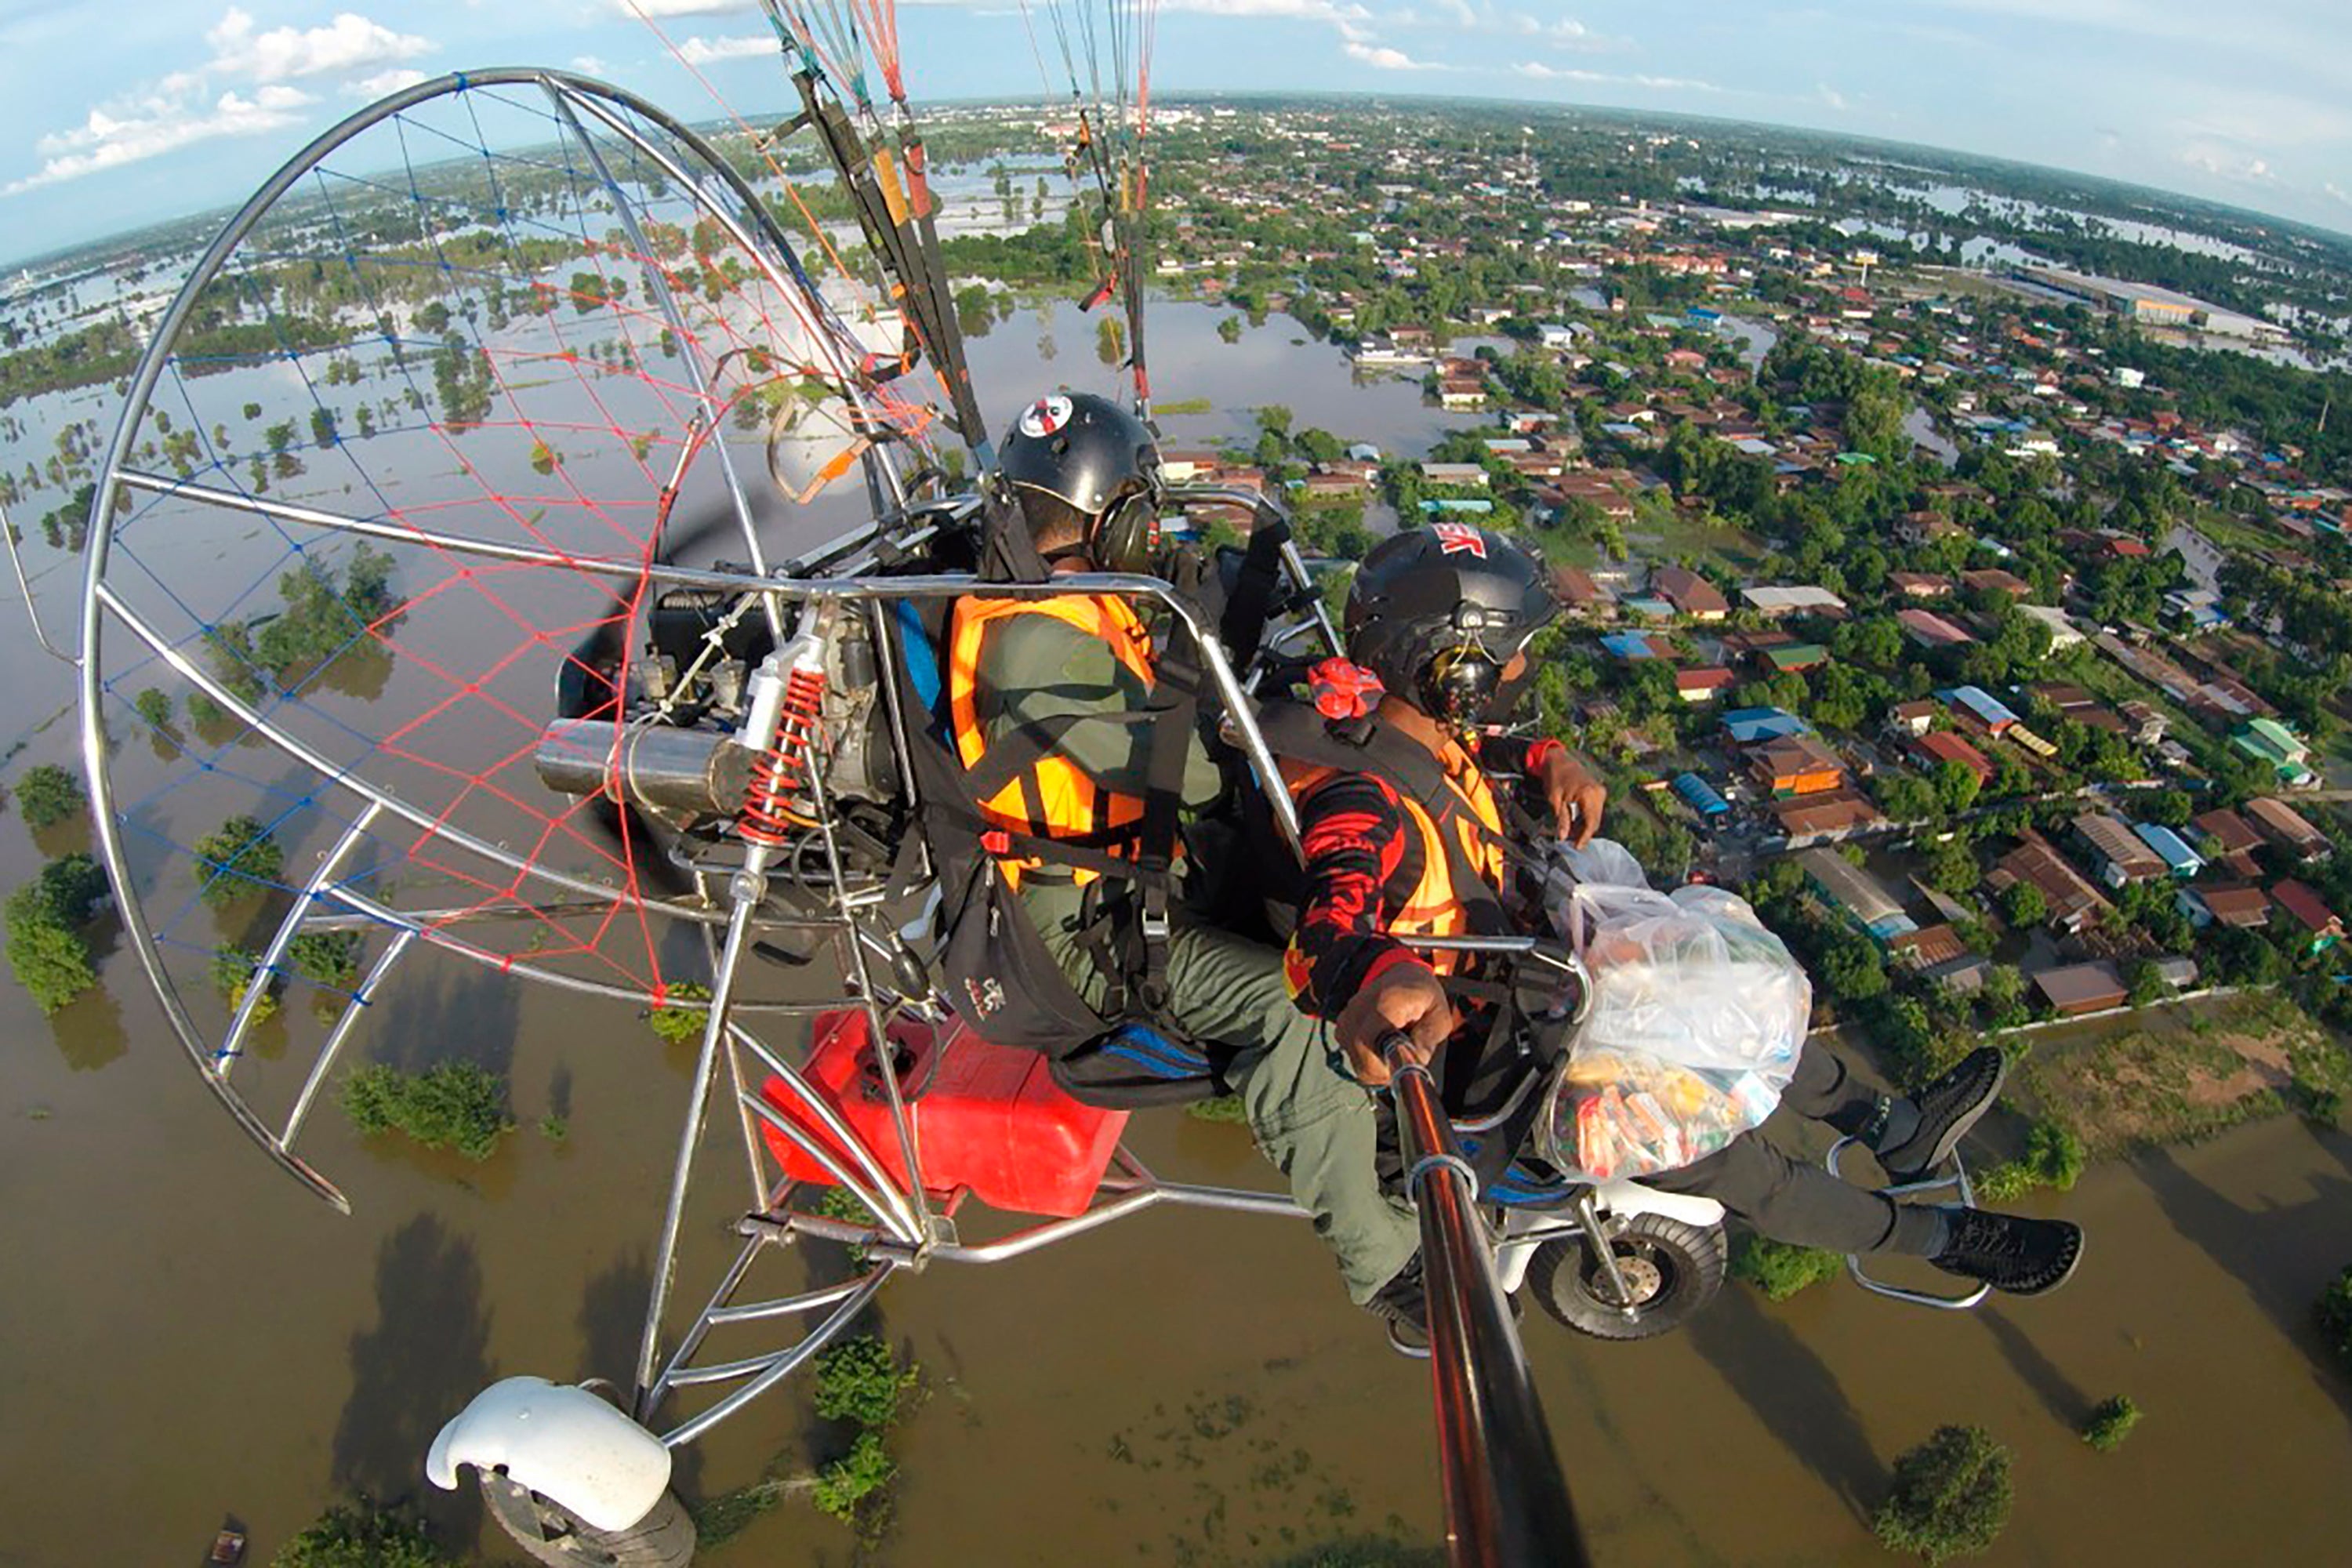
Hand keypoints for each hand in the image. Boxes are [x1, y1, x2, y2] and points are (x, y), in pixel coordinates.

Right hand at [1334, 960, 1454, 1086]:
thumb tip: (1415, 1061)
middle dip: (1386, 1071)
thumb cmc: (1422, 995)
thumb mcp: (1439, 1014)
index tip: (1405, 1068)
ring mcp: (1347, 1020)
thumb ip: (1429, 1038)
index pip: (1370, 1043)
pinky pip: (1354, 1059)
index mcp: (1385, 1003)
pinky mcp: (1342, 1029)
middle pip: (1363, 1061)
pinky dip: (1369, 1061)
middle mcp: (1359, 1011)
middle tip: (1404, 1061)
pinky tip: (1382, 1046)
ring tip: (1395, 1048)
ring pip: (1358, 1064)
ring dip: (1379, 1067)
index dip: (1386, 1065)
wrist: (1400, 976)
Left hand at [1540, 749, 1605, 847]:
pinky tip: (1574, 822)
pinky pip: (1594, 810)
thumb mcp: (1555, 800)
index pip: (1591, 823)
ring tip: (1569, 833)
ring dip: (1584, 826)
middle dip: (1583, 833)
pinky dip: (1585, 817)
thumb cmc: (1555, 776)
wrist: (1558, 759)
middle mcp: (1598, 793)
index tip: (1576, 847)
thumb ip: (1561, 819)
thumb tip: (1563, 837)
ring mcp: (1600, 791)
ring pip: (1595, 817)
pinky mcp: (1597, 791)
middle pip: (1595, 822)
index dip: (1584, 838)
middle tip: (1570, 842)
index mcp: (1589, 795)